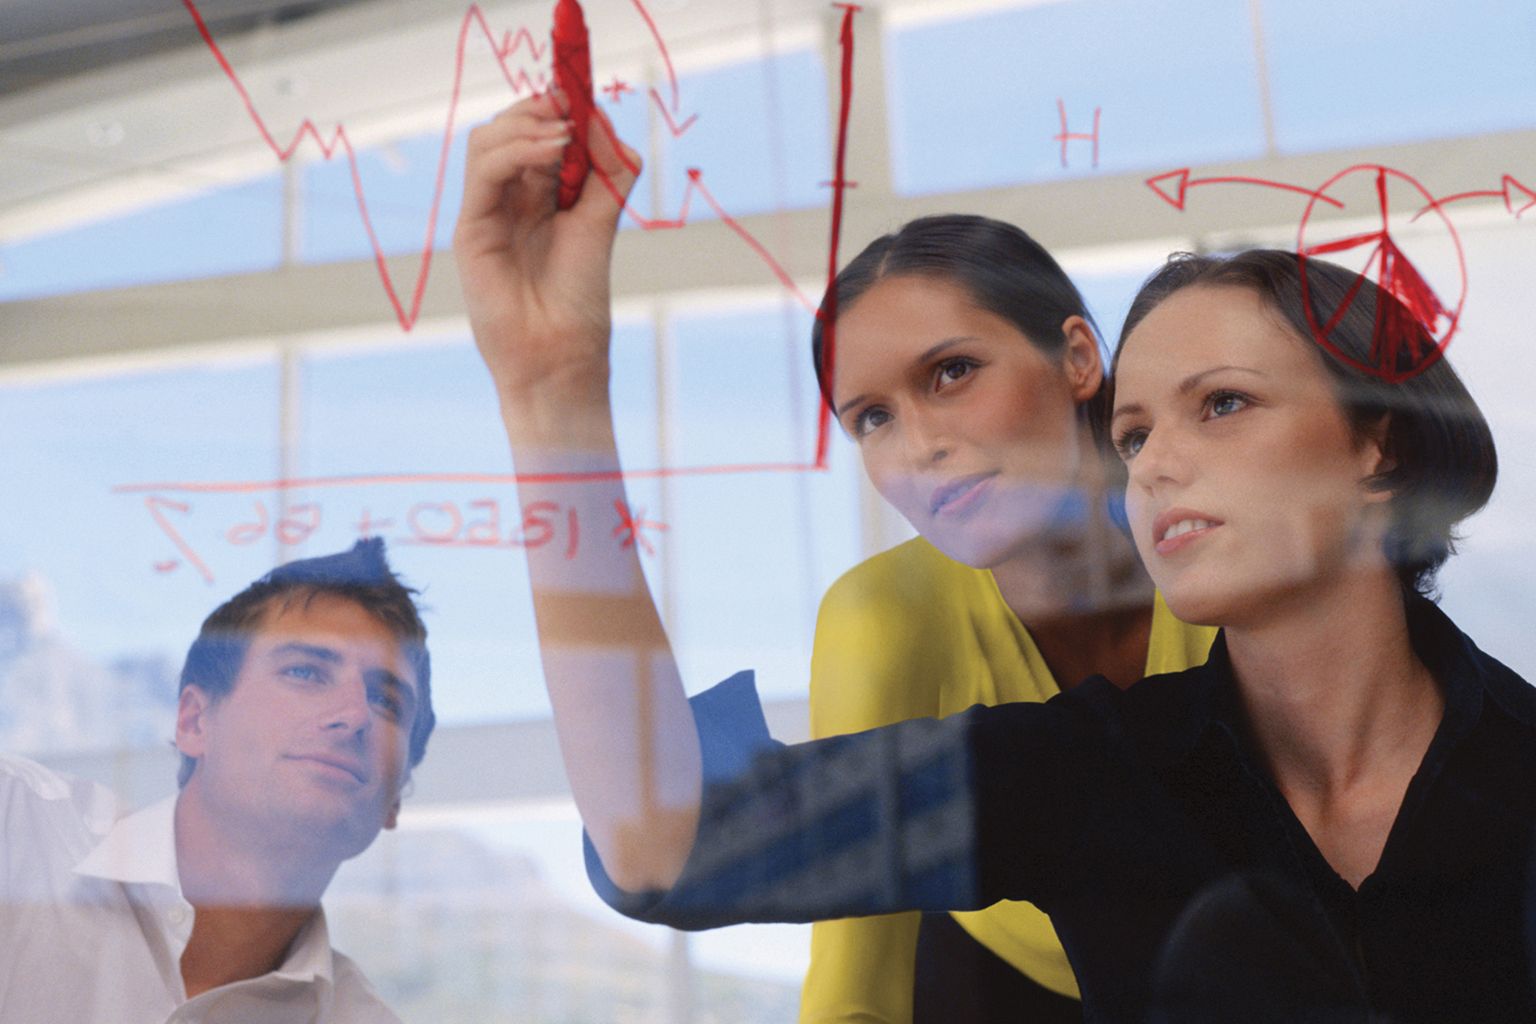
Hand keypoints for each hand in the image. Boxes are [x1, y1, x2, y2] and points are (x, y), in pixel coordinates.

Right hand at [453, 92, 641, 411]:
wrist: (560, 355)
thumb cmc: (580, 301)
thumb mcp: (604, 224)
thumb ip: (608, 173)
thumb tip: (601, 120)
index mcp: (539, 196)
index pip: (537, 132)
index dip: (556, 106)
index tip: (583, 93)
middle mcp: (509, 199)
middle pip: (508, 126)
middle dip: (541, 107)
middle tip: (573, 106)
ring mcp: (486, 212)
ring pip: (488, 139)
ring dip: (528, 124)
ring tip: (565, 136)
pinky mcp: (471, 229)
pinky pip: (484, 170)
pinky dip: (518, 150)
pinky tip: (553, 152)